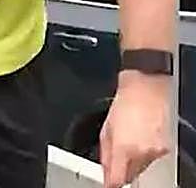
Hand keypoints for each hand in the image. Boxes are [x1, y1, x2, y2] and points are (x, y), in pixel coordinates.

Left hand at [100, 71, 171, 186]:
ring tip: (129, 140)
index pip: (116, 179)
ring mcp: (154, 152)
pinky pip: (150, 159)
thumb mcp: (106, 128)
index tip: (106, 183)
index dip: (110, 183)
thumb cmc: (125, 103)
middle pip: (129, 174)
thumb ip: (104, 153)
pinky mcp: (164, 149)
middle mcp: (140, 153)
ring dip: (133, 161)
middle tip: (117, 155)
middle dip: (121, 169)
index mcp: (122, 147)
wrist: (147, 90)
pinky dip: (144, 154)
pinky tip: (140, 139)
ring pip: (140, 168)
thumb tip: (103, 169)